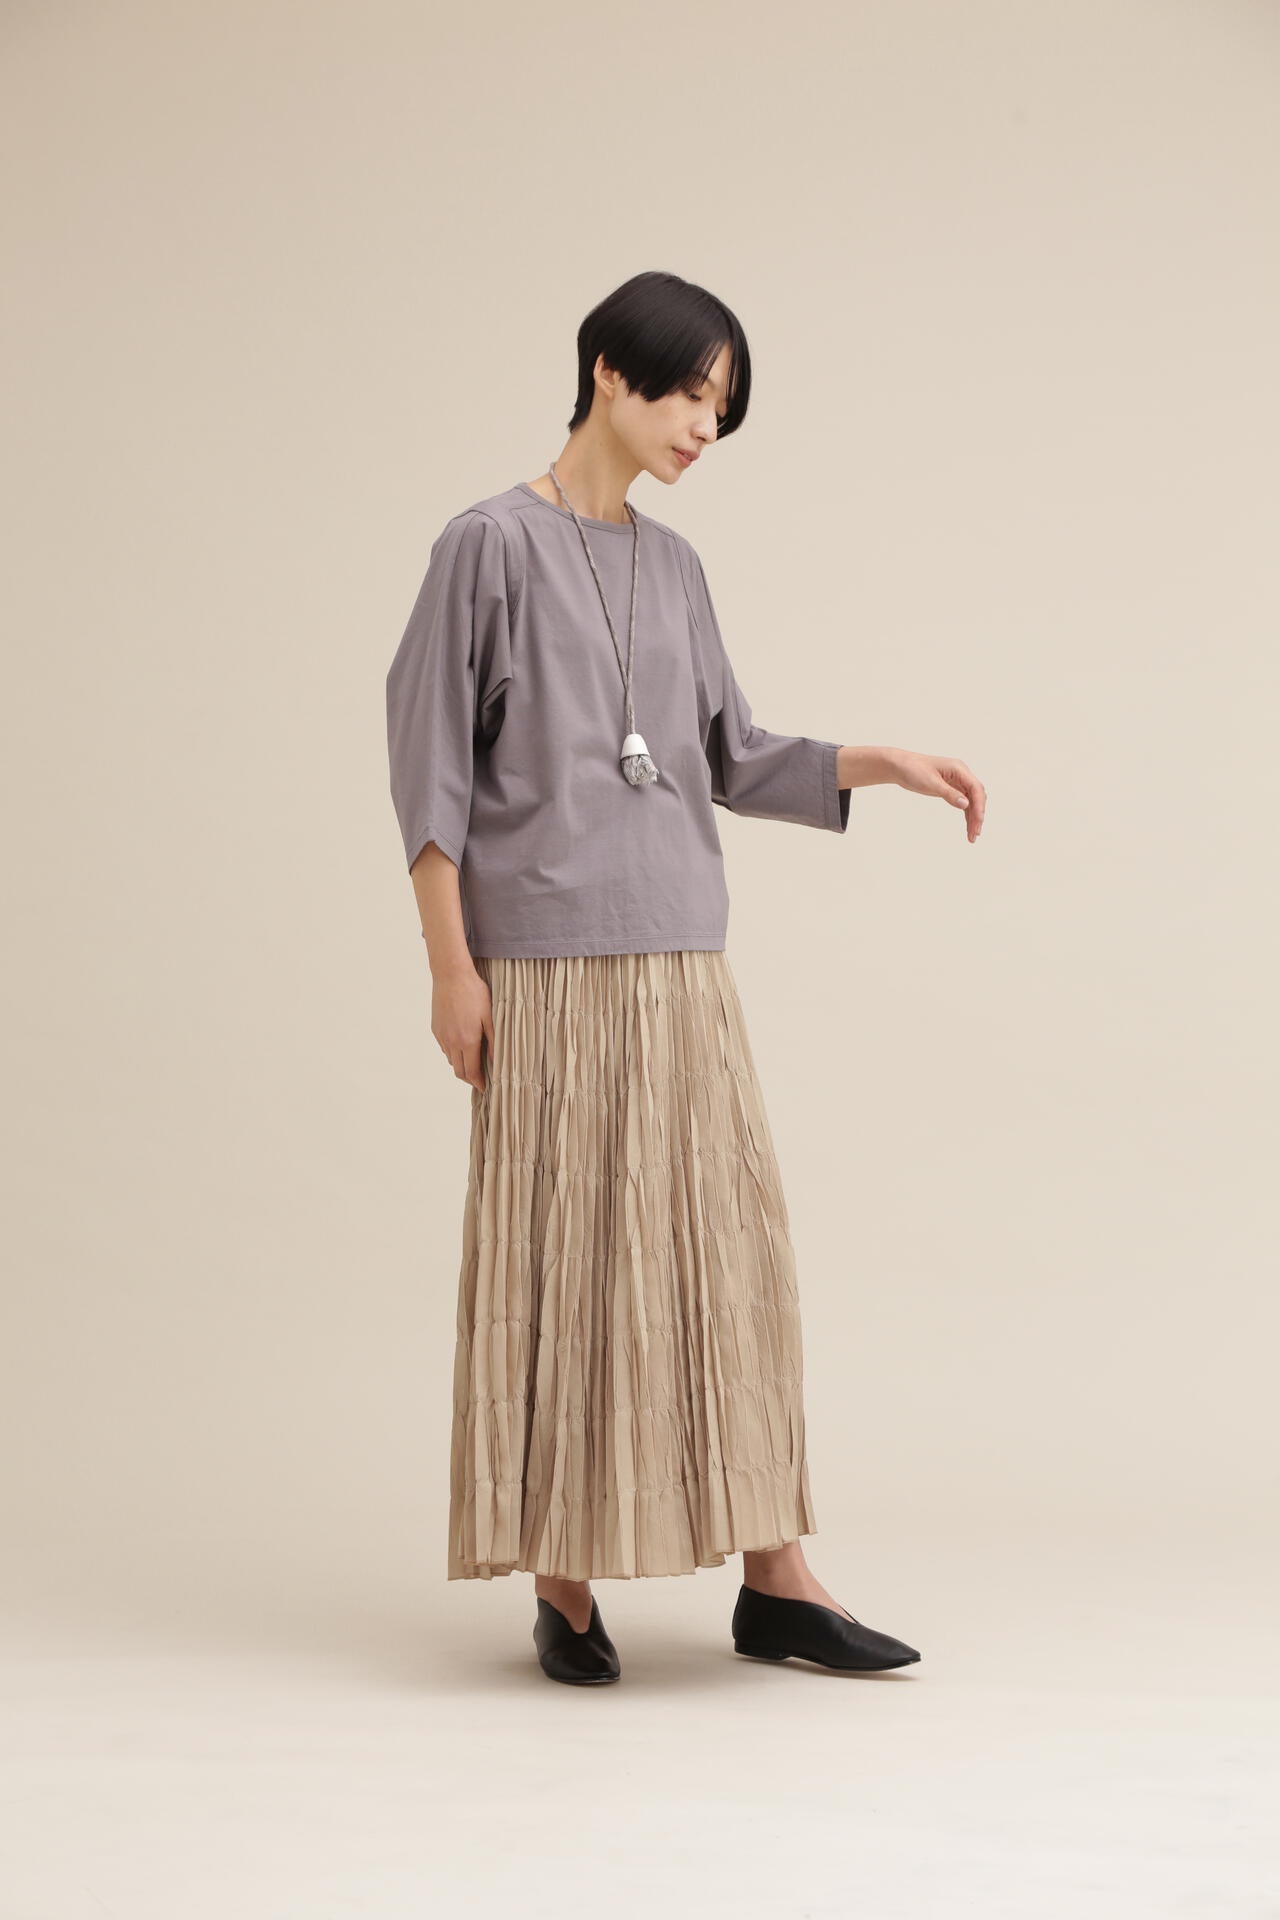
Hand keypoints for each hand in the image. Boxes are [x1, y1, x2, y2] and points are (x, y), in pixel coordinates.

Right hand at [431, 965, 494, 1090]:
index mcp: (467, 1041)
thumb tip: (496, 1060)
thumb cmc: (474, 993)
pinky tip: (461, 1044)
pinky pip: (444, 1048)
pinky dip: (453, 1052)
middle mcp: (452, 1042)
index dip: (478, 1083)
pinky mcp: (436, 1029)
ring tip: (472, 1060)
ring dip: (461, 1064)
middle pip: (459, 1071)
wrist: (451, 976)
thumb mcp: (490, 1017)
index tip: (484, 1088)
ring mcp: (442, 1036)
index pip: (471, 1072)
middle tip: (479, 1079)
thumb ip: (493, 1041)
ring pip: (451, 1060)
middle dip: (469, 1078)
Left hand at [888, 750, 985, 840]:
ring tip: (972, 836)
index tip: (978, 821)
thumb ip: (949, 793)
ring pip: (971, 801)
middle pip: (976, 796)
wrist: (901, 766)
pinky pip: (963, 802)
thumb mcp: (931, 783)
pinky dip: (966, 814)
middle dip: (978, 815)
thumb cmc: (914, 770)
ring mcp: (957, 781)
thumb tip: (966, 804)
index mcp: (958, 769)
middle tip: (975, 834)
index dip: (979, 806)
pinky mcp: (951, 788)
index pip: (975, 788)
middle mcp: (961, 774)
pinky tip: (968, 826)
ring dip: (973, 817)